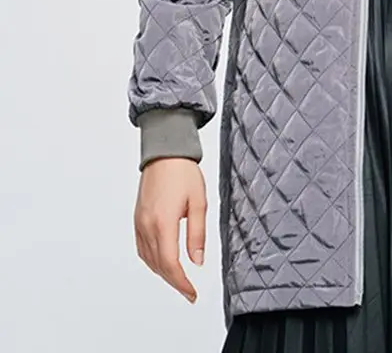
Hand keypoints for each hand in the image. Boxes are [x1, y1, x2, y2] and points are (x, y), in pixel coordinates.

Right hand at [134, 158, 206, 302]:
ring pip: (148, 259)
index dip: (181, 283)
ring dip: (163, 272)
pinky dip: (153, 260)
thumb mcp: (199, 202)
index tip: (192, 293)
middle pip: (158, 265)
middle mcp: (147, 226)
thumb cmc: (183, 173)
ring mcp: (139, 223)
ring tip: (180, 280)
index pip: (170, 263)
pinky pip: (142, 248)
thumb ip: (197, 234)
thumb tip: (197, 261)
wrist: (165, 153)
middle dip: (174, 281)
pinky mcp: (137, 219)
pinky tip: (163, 262)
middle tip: (189, 291)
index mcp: (163, 222)